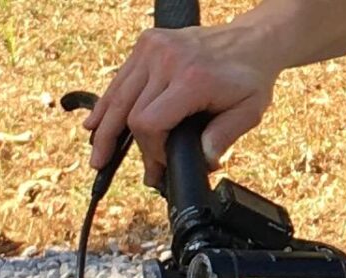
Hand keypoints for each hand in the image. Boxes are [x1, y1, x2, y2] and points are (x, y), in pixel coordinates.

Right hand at [83, 25, 278, 183]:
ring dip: (103, 126)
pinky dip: (108, 103)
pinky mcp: (147, 42)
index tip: (162, 164)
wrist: (250, 40)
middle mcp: (167, 59)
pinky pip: (121, 78)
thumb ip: (225, 137)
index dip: (150, 150)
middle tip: (105, 168)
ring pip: (118, 94)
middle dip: (119, 144)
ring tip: (96, 154)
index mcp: (191, 79)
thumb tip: (204, 161)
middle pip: (129, 111)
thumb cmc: (249, 78)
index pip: (150, 122)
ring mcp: (153, 48)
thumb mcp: (249, 112)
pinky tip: (95, 123)